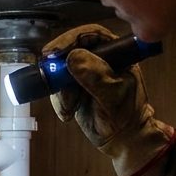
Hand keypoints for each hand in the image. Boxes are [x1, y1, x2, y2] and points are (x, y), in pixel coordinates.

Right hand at [43, 24, 173, 175]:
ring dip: (60, 90)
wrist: (122, 139)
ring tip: (70, 107)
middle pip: (69, 50)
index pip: (90, 35)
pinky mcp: (72, 89)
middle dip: (57, 66)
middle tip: (49, 76)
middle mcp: (97, 59)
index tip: (55, 52)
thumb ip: (96, 77)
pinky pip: (57, 89)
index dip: (70, 39)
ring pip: (59, 71)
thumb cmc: (126, 116)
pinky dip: (59, 101)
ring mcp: (83, 74)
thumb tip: (74, 58)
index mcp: (114, 53)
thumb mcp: (113, 95)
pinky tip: (68, 113)